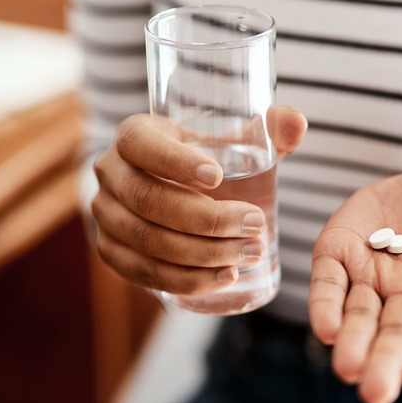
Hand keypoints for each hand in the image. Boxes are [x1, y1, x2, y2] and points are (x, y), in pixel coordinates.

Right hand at [92, 107, 305, 293]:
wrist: (176, 191)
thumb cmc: (208, 160)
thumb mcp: (233, 140)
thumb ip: (269, 129)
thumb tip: (297, 123)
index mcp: (133, 135)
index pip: (141, 144)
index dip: (175, 162)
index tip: (218, 177)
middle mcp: (110, 173)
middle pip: (148, 200)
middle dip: (206, 219)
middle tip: (254, 225)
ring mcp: (105, 215)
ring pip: (148, 241)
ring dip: (202, 254)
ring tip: (249, 253)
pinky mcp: (111, 251)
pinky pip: (142, 273)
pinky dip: (184, 279)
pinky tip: (223, 277)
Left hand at [309, 169, 401, 402]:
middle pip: (395, 333)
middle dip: (385, 362)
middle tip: (375, 393)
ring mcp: (369, 276)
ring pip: (359, 315)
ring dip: (353, 342)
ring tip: (348, 367)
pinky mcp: (337, 253)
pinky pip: (328, 282)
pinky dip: (325, 305)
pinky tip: (326, 329)